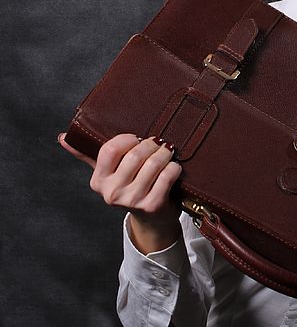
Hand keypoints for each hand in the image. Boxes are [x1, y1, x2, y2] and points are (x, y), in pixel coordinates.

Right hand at [58, 133, 182, 251]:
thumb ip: (87, 154)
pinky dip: (174, 167)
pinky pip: (167, 175)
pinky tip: (173, 167)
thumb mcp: (108, 172)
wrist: (152, 218)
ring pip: (154, 163)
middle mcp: (112, 192)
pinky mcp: (152, 205)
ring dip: (165, 154)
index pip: (110, 149)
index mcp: (98, 181)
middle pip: (136, 155)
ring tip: (167, 152)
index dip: (127, 139)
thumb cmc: (130, 187)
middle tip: (158, 143)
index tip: (136, 139)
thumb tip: (63, 138)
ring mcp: (132, 200)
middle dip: (151, 144)